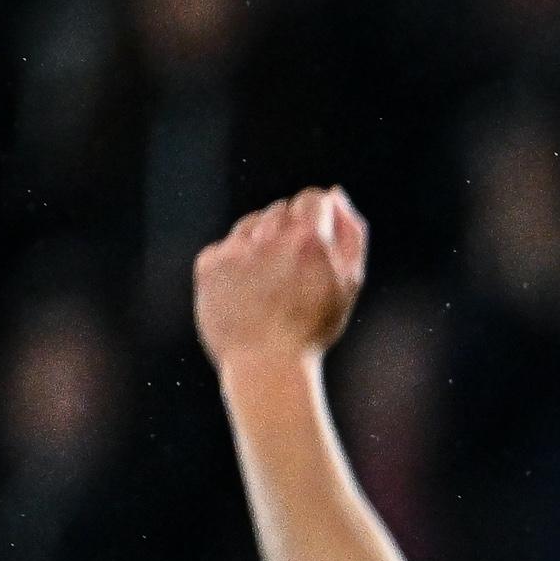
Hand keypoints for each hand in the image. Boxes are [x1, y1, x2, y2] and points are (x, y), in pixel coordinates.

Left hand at [194, 187, 367, 372]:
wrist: (266, 364)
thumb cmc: (313, 327)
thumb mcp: (348, 282)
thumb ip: (350, 233)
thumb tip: (337, 195)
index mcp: (309, 239)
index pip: (313, 198)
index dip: (318, 214)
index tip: (317, 235)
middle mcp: (270, 237)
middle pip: (282, 210)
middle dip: (291, 232)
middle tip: (296, 273)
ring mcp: (236, 249)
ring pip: (253, 224)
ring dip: (264, 243)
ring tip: (272, 284)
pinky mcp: (209, 263)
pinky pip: (227, 247)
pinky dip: (238, 263)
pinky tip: (249, 292)